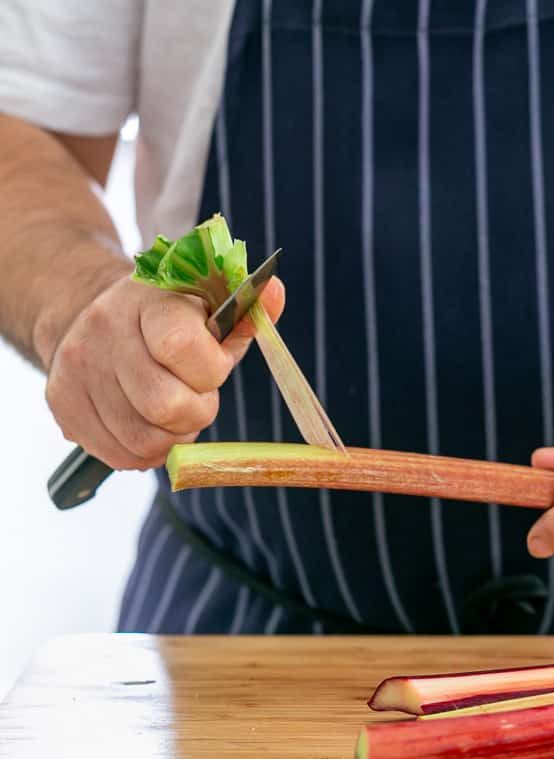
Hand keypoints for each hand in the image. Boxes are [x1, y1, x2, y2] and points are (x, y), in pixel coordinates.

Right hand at [42, 274, 284, 469]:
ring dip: (171, 438)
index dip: (210, 372)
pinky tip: (145, 423)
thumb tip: (277, 293)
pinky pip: (118, 455)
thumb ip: (247, 311)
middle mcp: (105, 329)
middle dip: (195, 412)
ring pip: (143, 441)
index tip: (213, 367)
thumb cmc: (170, 319)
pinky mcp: (63, 403)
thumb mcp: (210, 306)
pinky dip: (144, 451)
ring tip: (171, 411)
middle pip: (165, 406)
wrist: (90, 313)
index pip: (182, 348)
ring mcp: (77, 368)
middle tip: (194, 397)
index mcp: (149, 299)